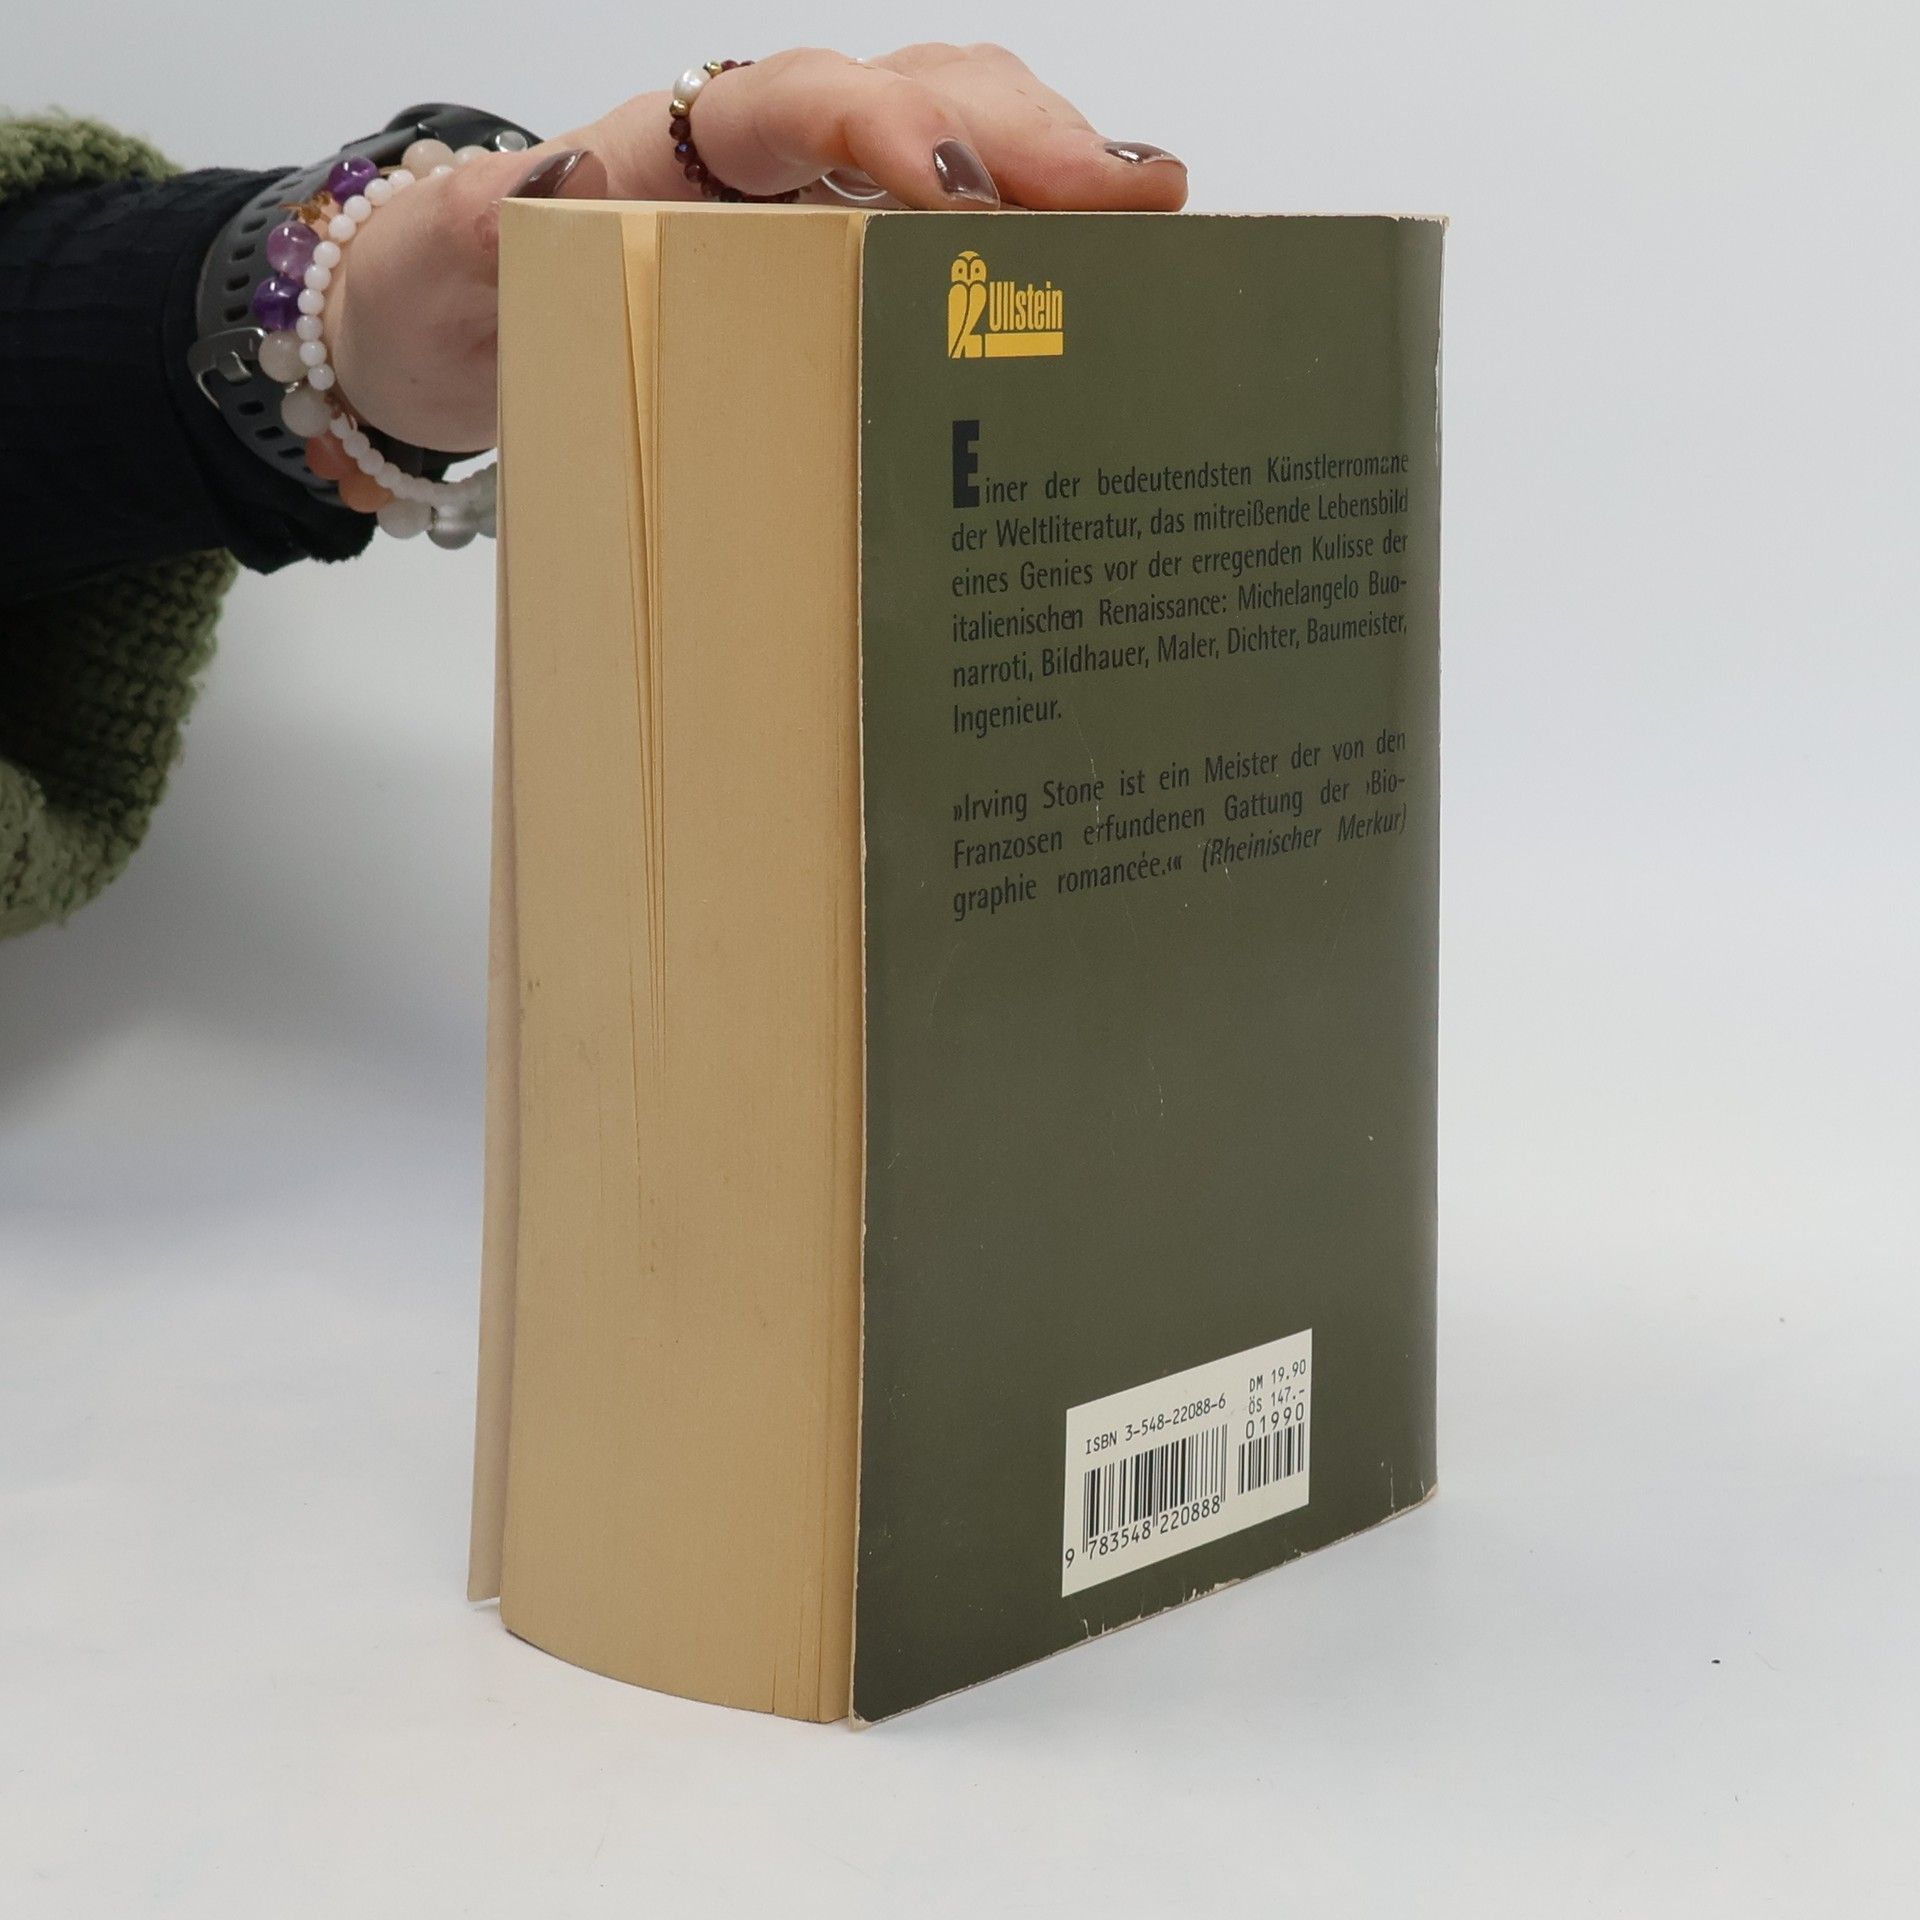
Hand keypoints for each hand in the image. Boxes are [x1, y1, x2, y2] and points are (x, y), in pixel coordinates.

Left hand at [323, 44, 1186, 469]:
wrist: (445, 329)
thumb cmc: (452, 294)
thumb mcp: (442, 271)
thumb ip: (484, 233)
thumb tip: (540, 194)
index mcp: (671, 152)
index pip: (794, 107)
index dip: (887, 131)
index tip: (963, 192)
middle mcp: (760, 161)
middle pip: (915, 97)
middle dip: (1027, 138)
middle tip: (1138, 197)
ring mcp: (808, 209)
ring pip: (956, 141)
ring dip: (1055, 172)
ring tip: (1155, 220)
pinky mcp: (832, 262)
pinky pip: (947, 228)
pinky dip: (1030, 237)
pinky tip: (1099, 273)